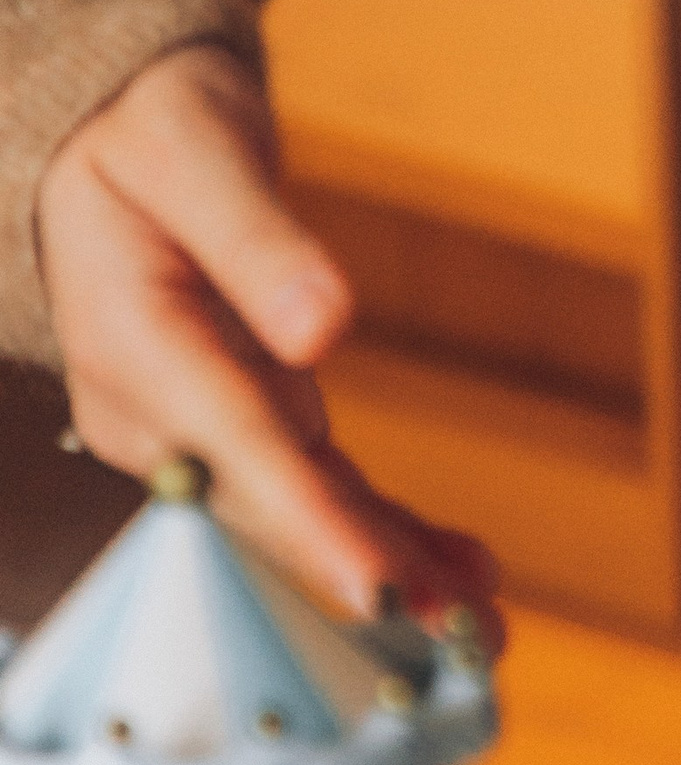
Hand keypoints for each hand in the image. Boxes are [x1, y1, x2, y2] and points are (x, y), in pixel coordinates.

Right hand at [36, 48, 500, 633]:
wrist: (115, 135)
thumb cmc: (152, 133)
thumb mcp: (195, 153)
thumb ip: (254, 239)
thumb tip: (323, 327)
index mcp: (136, 341)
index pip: (231, 444)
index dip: (307, 520)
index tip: (374, 584)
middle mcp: (157, 408)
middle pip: (265, 501)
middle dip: (359, 570)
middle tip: (461, 631)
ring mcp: (195, 424)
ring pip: (296, 507)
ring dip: (384, 566)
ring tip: (480, 624)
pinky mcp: (240, 418)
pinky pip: (312, 483)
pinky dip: (377, 528)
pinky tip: (449, 571)